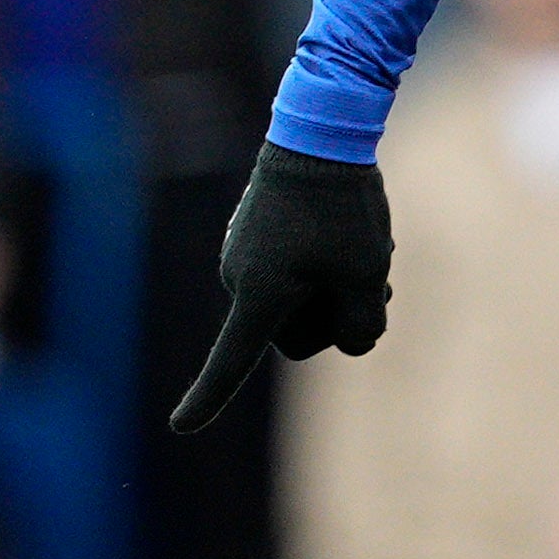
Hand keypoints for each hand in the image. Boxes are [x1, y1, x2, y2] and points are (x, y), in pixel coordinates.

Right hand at [164, 144, 392, 427]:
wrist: (320, 131)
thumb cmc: (342, 207)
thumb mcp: (366, 274)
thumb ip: (360, 327)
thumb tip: (351, 342)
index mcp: (259, 295)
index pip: (232, 360)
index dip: (209, 399)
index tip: (182, 427)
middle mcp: (240, 279)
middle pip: (294, 334)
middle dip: (334, 319)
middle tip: (376, 285)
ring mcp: (243, 255)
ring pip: (297, 301)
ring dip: (334, 290)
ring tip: (368, 252)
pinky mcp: (254, 236)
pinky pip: (291, 271)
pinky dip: (322, 266)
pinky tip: (348, 231)